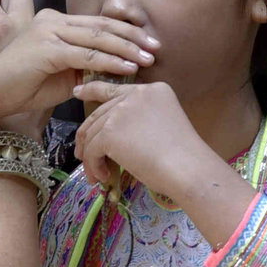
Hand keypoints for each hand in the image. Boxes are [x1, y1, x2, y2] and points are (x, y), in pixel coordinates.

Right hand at [0, 0, 150, 128]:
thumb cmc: (22, 89)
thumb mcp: (60, 76)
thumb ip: (83, 68)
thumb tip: (112, 71)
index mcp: (54, 22)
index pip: (97, 23)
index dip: (125, 32)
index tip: (147, 42)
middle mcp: (51, 20)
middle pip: (101, 25)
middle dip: (132, 36)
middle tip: (156, 46)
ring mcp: (48, 32)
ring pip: (97, 38)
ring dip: (126, 49)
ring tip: (148, 58)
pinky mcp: (47, 48)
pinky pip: (86, 54)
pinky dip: (110, 61)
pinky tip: (128, 68)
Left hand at [71, 80, 228, 202]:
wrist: (188, 169)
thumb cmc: (184, 157)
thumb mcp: (163, 126)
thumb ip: (138, 120)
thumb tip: (110, 134)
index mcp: (153, 90)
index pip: (115, 89)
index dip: (92, 89)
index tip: (78, 91)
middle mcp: (136, 94)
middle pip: (99, 113)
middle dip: (87, 137)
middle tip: (82, 153)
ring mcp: (122, 111)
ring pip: (93, 133)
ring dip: (92, 157)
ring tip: (96, 174)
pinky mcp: (111, 131)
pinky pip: (92, 150)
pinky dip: (94, 166)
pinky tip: (105, 176)